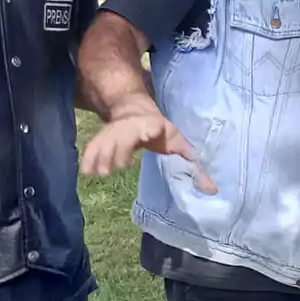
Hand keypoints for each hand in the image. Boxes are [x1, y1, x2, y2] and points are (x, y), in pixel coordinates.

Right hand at [81, 108, 216, 193]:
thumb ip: (194, 166)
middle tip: (116, 168)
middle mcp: (132, 125)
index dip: (146, 130)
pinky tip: (86, 172)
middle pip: (123, 134)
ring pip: (106, 139)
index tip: (145, 136)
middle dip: (119, 148)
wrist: (136, 110)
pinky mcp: (104, 136)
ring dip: (102, 155)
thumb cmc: (161, 131)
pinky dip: (90, 156)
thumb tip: (213, 191)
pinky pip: (94, 145)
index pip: (149, 126)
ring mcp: (115, 129)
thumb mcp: (179, 143)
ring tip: (99, 174)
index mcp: (153, 125)